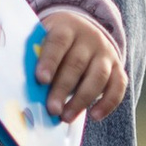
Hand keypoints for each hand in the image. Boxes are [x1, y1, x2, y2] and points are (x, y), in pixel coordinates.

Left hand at [40, 8, 128, 122]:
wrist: (84, 31)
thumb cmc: (56, 44)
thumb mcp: (45, 40)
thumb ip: (38, 58)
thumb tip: (26, 88)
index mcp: (66, 28)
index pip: (58, 42)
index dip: (49, 60)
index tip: (41, 80)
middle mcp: (89, 39)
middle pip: (77, 63)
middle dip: (63, 88)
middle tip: (52, 109)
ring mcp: (106, 53)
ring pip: (98, 75)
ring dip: (82, 99)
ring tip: (67, 117)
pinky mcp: (118, 68)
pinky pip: (118, 86)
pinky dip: (108, 102)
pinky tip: (95, 115)